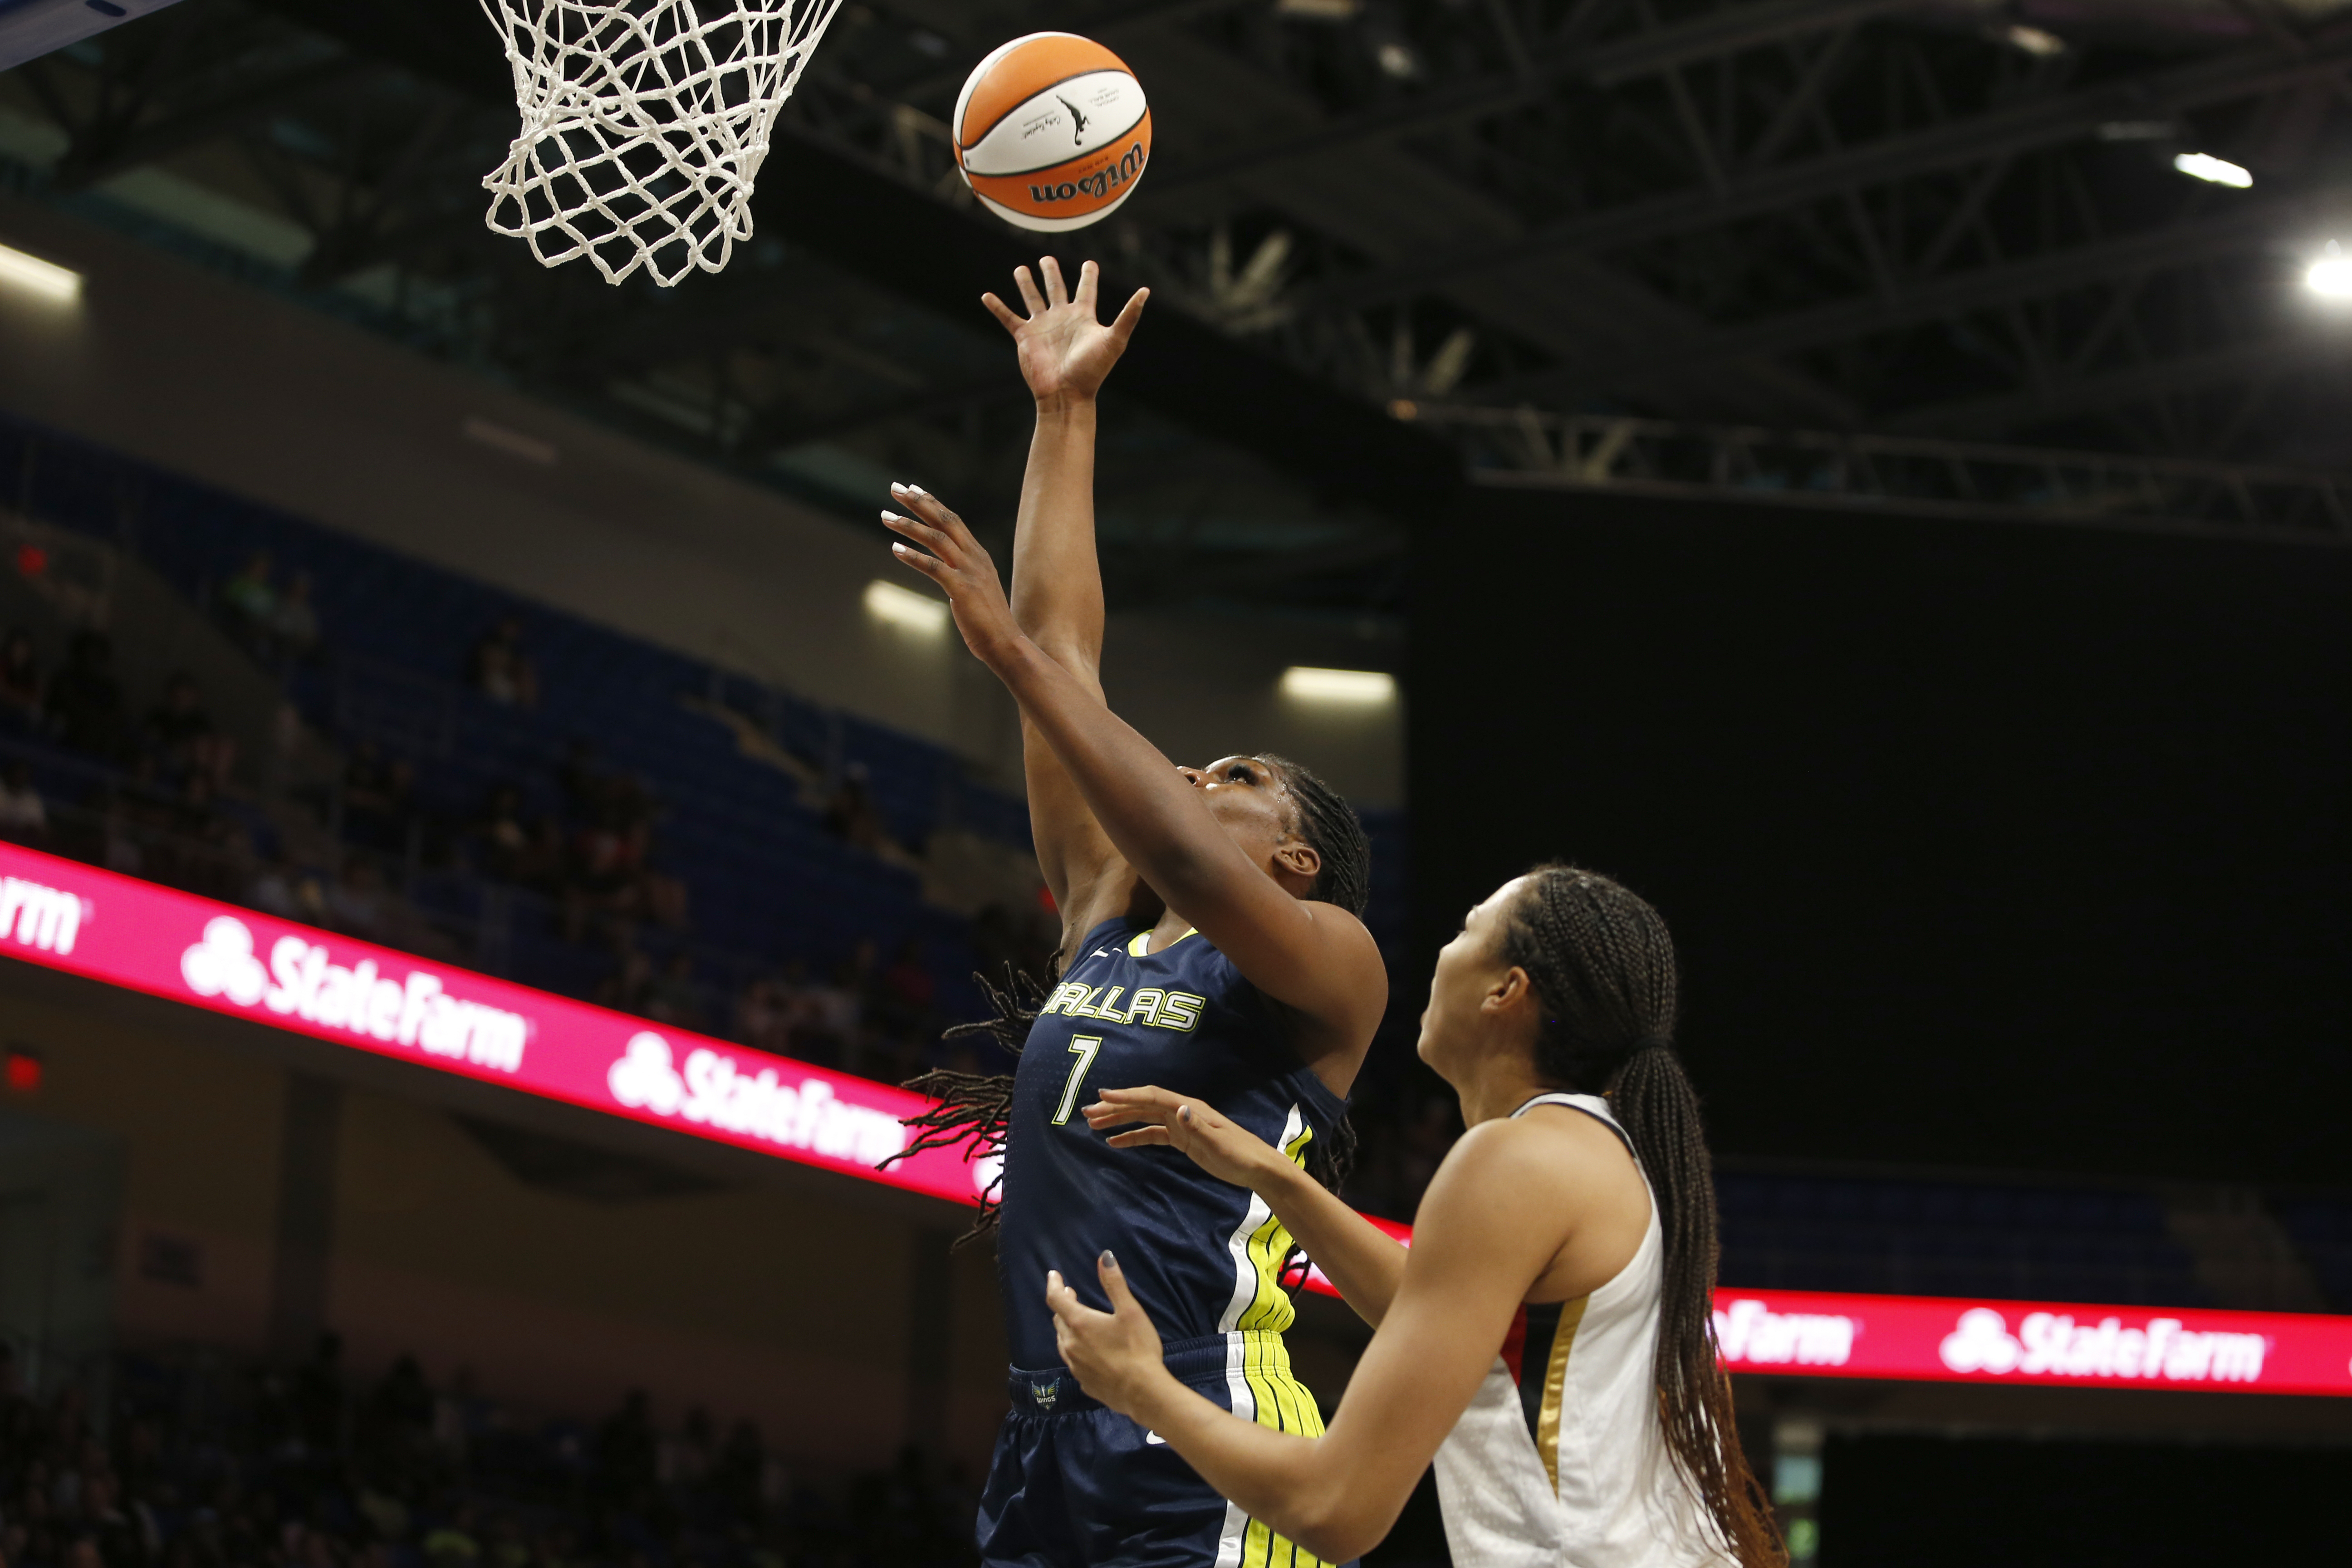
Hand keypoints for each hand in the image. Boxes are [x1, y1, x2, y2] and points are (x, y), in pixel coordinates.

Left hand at [882, 484, 1020, 665]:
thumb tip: (944, 573)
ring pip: (936, 538)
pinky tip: (895, 548)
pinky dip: (913, 556)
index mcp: (978, 555)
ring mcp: (969, 572)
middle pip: (944, 520)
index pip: (953, 520)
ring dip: (909, 525)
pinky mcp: (962, 589)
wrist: (1005, 643)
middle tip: (895, 489)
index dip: (932, 503)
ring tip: (885, 517)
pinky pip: (933, 566)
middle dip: (918, 502)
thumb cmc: (988, 623)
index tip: (913, 490)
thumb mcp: (976, 590)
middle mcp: (975, 557)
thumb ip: (961, 575)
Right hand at [983, 257, 1147, 407]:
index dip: (1088, 276)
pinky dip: (997, 307)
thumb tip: (1146, 291)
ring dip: (1026, 284)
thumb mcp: (1114, 339)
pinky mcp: (1025, 338)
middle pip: (1056, 289)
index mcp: (1083, 317)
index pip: (1086, 289)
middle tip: (1046, 259)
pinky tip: (986, 296)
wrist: (1067, 394)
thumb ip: (1128, 315)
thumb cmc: (1092, 370)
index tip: (1089, 263)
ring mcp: (1042, 327)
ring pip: (1032, 299)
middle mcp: (1062, 319)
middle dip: (1051, 274)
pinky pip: (1008, 318)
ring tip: (1020, 269)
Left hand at [1047, 1250, 1169, 1417]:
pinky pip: (1074, 1362)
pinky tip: (1088, 1352)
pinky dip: (1076, 1350)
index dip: (1053, 1284)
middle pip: (1059, 1321)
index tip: (1053, 1275)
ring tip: (1076, 1321)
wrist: (1143, 1392)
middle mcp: (1071, 1345)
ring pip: (1062, 1343)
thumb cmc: (1137, 1348)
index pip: (1055, 1299)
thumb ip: (1114, 1284)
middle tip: (1071, 1295)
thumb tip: (1104, 1256)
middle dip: (1063, 1305)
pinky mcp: (1084, 1383)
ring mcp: (1075, 1367)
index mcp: (1079, 1324)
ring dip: (1066, 1328)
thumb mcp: (1130, 1311)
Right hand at [1084, 1087, 1284, 1192]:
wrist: (1257, 1168)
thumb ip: (1197, 1126)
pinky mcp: (1182, 1139)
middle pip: (1143, 1105)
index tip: (1102, 1096)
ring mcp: (1181, 1124)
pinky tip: (1115, 1142)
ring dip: (1120, 1120)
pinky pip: (1151, 1135)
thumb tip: (1177, 1108)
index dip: (1127, 1095)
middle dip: (1115, 1107)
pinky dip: (1133, 1136)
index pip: (1152, 1096)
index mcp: (1188, 1107)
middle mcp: (1182, 1111)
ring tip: (1094, 1125)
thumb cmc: (1240, 1154)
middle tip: (1088, 1113)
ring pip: (1144, 1118)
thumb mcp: (1218, 1142)